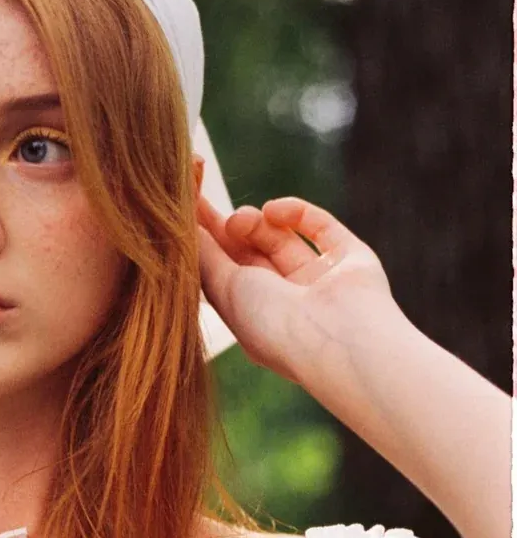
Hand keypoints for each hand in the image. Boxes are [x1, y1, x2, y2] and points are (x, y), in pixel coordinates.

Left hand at [196, 193, 395, 381]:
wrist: (335, 338)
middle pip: (252, 252)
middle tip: (202, 198)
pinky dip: (296, 211)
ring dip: (258, 221)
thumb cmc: (271, 325)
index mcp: (256, 316)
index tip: (186, 206)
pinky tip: (274, 210)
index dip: (207, 241)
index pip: (226, 271)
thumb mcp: (224, 290)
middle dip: (228, 226)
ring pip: (282, 237)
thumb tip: (188, 227)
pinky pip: (321, 226)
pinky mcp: (351, 260)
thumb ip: (206, 257)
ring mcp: (321, 280)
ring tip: (244, 220)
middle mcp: (289, 300)